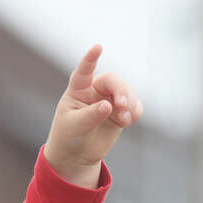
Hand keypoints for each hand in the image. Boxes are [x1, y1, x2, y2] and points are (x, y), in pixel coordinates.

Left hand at [43, 44, 142, 187]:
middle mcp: (95, 91)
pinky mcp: (120, 113)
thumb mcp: (75, 126)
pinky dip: (134, 112)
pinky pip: (135, 107)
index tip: (98, 47)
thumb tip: (108, 106)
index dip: (91, 59)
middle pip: (113, 81)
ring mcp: (110, 100)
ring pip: (127, 92)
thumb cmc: (68, 136)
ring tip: (124, 119)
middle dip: (121, 91)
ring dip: (130, 103)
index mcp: (78, 89)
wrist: (76, 156)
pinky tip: (127, 121)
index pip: (84, 71)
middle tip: (122, 105)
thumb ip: (91, 115)